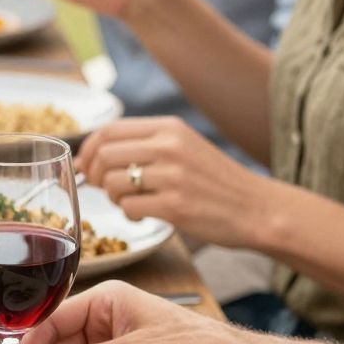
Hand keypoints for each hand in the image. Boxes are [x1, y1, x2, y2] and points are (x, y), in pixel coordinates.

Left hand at [78, 116, 265, 246]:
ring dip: (113, 198)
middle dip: (95, 176)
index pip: (109, 130)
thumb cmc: (215, 181)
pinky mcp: (175, 206)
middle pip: (105, 156)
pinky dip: (129, 215)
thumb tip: (91, 157)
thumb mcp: (185, 146)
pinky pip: (129, 208)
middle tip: (105, 189)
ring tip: (130, 202)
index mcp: (169, 128)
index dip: (89, 149)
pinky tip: (144, 216)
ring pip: (113, 184)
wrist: (257, 208)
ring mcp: (172, 176)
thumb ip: (145, 145)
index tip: (87, 165)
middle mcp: (169, 147)